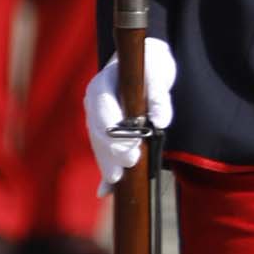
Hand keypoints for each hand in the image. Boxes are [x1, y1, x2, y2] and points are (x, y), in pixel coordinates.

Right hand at [85, 38, 176, 188]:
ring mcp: (96, 118)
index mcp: (101, 85)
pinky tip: (105, 192)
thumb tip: (160, 122)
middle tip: (131, 163)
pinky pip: (104, 152)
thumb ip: (160, 96)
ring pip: (99, 145)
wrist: (145, 61)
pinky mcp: (105, 130)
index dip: (116, 133)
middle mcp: (93, 103)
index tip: (132, 147)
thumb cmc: (151, 63)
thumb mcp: (159, 73)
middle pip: (98, 132)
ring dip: (107, 163)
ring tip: (116, 181)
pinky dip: (106, 170)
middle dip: (112, 151)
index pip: (102, 112)